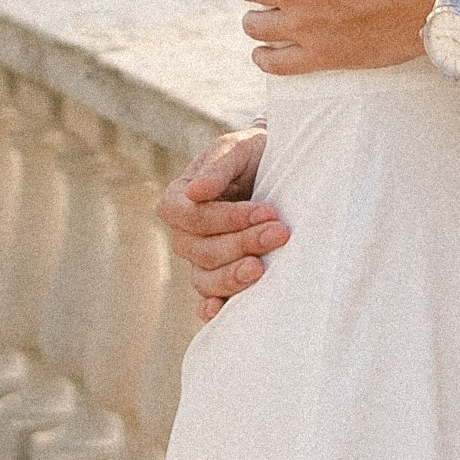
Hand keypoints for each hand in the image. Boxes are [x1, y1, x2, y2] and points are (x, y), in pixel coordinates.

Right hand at [155, 130, 284, 323]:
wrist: (278, 168)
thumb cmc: (253, 154)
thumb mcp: (237, 149)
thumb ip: (218, 167)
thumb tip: (195, 192)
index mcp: (179, 197)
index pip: (190, 217)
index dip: (226, 218)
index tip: (265, 211)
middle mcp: (184, 233)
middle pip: (201, 250)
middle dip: (242, 243)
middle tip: (280, 233)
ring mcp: (200, 258)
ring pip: (205, 278)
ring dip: (234, 275)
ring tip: (263, 268)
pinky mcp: (219, 276)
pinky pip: (208, 298)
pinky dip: (212, 307)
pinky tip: (221, 310)